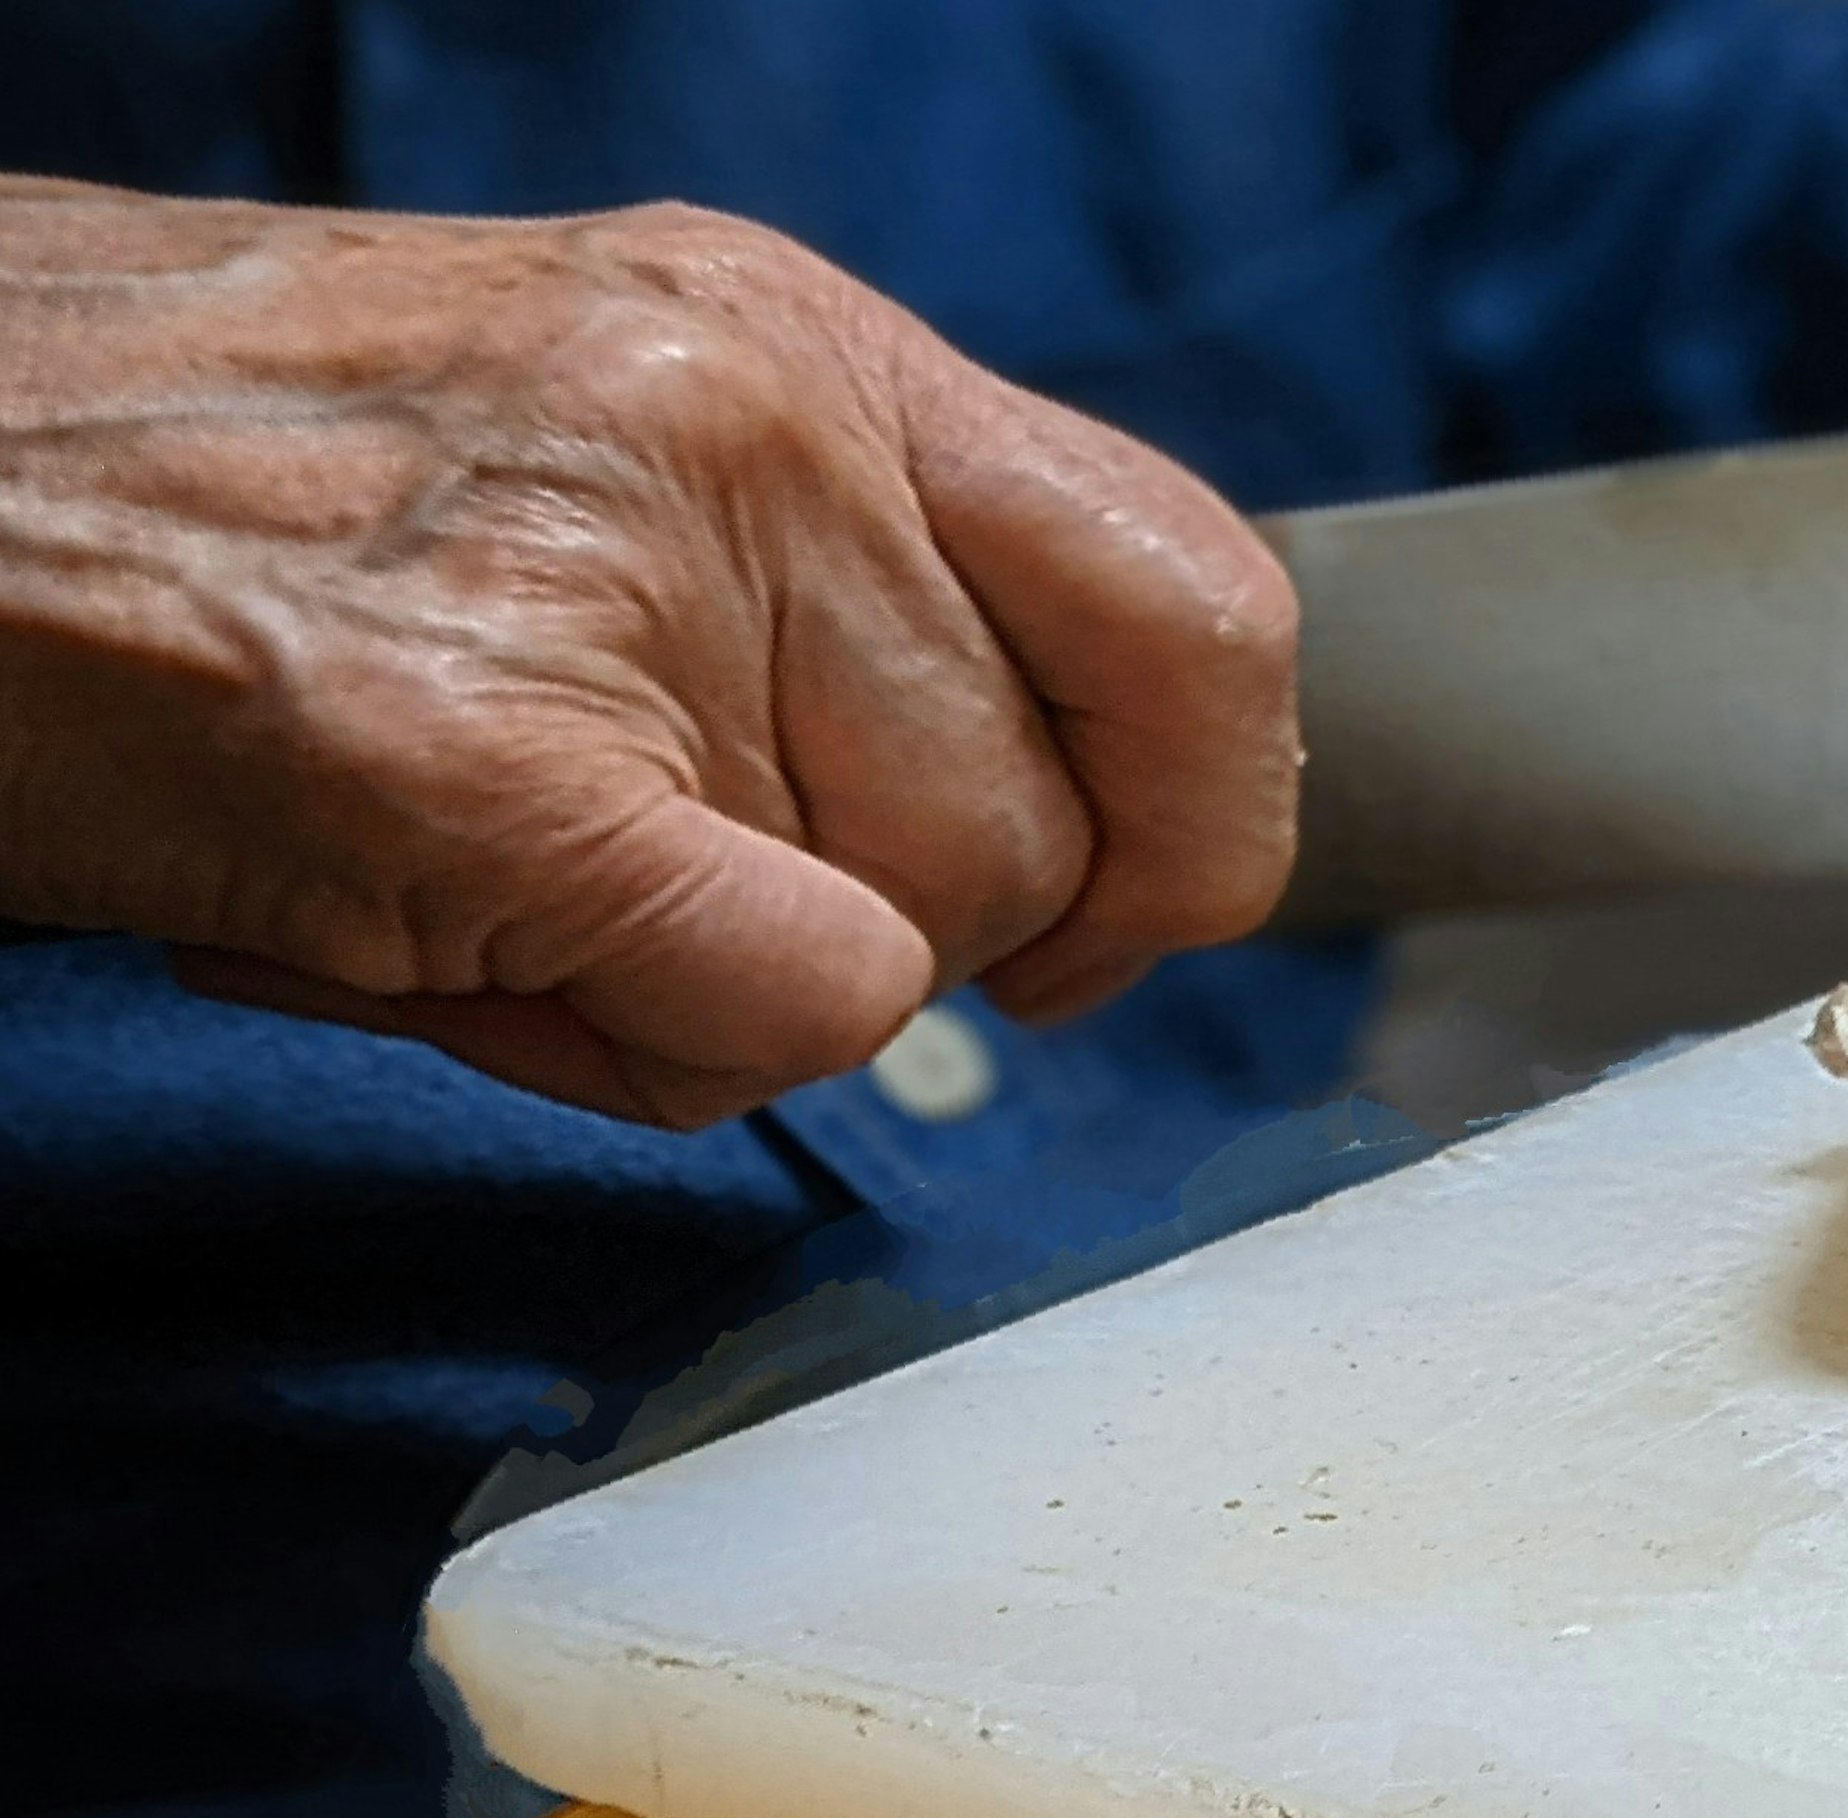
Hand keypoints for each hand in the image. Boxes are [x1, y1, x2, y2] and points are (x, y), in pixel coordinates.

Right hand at [0, 178, 1299, 1126]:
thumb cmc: (246, 511)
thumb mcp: (617, 459)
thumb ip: (864, 601)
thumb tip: (1071, 823)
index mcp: (806, 346)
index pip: (1203, 608)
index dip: (1199, 818)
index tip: (1109, 913)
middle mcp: (748, 424)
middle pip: (1051, 830)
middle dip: (897, 934)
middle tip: (675, 889)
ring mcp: (615, 574)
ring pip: (916, 942)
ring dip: (722, 997)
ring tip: (508, 889)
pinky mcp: (483, 756)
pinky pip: (789, 1006)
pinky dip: (651, 1042)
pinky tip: (470, 948)